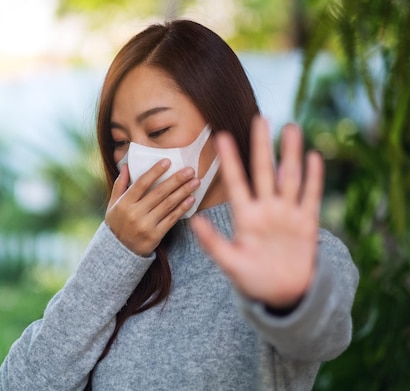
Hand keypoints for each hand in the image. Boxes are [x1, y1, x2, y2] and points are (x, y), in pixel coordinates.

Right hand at [106, 159, 199, 256]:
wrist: (119, 251)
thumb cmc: (117, 223)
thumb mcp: (113, 204)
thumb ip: (120, 184)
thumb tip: (125, 165)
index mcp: (124, 203)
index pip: (141, 183)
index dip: (155, 172)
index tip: (168, 161)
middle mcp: (135, 213)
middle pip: (159, 193)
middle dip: (176, 180)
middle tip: (190, 170)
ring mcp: (146, 225)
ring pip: (168, 205)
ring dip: (183, 192)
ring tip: (195, 182)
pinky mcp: (155, 236)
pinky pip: (171, 219)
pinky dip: (182, 208)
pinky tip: (191, 199)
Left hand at [190, 116, 322, 307]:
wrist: (281, 294)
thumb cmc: (252, 279)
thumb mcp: (229, 262)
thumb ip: (212, 242)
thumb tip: (192, 221)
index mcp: (245, 216)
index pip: (235, 182)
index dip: (229, 160)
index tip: (221, 136)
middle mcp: (266, 209)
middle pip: (263, 171)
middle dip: (262, 146)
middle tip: (259, 118)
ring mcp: (287, 214)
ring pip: (289, 177)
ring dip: (290, 154)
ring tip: (290, 127)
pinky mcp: (306, 223)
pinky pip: (310, 196)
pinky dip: (313, 178)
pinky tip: (313, 156)